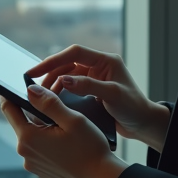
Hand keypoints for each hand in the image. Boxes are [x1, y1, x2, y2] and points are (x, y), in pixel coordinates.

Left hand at [0, 85, 127, 177]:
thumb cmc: (90, 148)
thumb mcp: (72, 119)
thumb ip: (49, 103)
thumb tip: (30, 90)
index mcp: (29, 137)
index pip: (9, 109)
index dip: (7, 94)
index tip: (8, 85)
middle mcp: (25, 153)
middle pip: (22, 123)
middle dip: (33, 111)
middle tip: (51, 102)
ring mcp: (32, 164)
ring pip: (31, 136)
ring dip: (41, 127)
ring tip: (62, 124)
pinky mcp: (41, 171)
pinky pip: (39, 150)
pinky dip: (47, 141)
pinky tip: (65, 141)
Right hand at [28, 45, 171, 152]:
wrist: (143, 123)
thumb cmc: (133, 107)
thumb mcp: (112, 95)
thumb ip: (89, 86)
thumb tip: (65, 80)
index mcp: (106, 60)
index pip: (74, 53)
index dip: (53, 60)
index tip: (35, 70)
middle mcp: (99, 66)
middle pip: (67, 63)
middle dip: (50, 73)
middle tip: (33, 87)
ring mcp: (95, 77)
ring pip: (67, 74)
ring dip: (54, 83)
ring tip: (41, 96)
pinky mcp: (92, 89)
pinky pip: (71, 86)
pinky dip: (61, 91)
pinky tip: (53, 101)